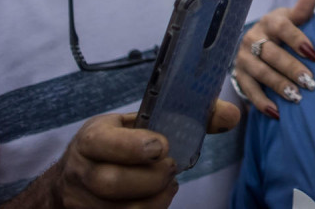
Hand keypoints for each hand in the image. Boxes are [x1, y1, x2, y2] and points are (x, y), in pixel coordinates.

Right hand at [52, 103, 237, 206]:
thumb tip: (232, 114)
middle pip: (111, 181)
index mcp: (92, 137)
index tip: (163, 146)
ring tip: (167, 184)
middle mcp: (81, 170)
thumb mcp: (141, 122)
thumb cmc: (121, 142)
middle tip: (170, 168)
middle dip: (151, 178)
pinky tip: (158, 198)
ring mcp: (84, 200)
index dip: (133, 146)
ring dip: (154, 199)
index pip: (102, 142)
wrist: (82, 174)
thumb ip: (188, 116)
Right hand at [232, 0, 314, 117]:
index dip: (298, 40)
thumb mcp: (292, 18)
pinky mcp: (239, 74)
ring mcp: (244, 57)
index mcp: (270, 21)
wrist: (260, 41)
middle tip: (310, 82)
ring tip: (296, 97)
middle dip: (291, 68)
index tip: (314, 54)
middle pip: (272, 53)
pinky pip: (249, 90)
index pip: (283, 28)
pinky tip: (276, 112)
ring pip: (261, 72)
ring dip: (278, 85)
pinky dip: (261, 102)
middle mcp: (253, 37)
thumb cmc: (284, 29)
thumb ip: (303, 10)